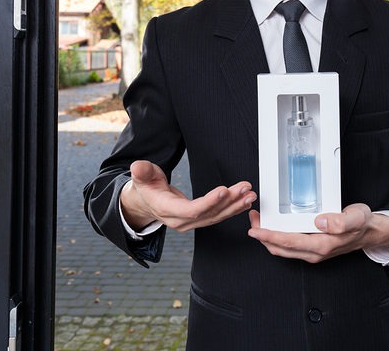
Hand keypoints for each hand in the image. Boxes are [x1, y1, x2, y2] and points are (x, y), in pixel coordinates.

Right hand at [121, 160, 255, 231]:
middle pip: (209, 214)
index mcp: (168, 210)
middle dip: (230, 202)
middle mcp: (181, 220)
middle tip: (246, 190)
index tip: (224, 191)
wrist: (146, 202)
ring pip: (216, 216)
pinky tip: (245, 202)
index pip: (191, 210)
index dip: (209, 202)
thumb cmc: (146, 187)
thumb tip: (138, 166)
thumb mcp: (141, 176)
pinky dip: (232, 209)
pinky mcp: (198, 219)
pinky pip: (218, 216)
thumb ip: (142, 172)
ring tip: (250, 195)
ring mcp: (191, 222)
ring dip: (235, 206)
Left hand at [246, 204, 388, 262]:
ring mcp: (313, 252)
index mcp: (322, 245)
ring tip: (258, 221)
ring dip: (267, 238)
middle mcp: (315, 252)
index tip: (256, 229)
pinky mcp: (313, 249)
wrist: (370, 232)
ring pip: (283, 249)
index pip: (289, 242)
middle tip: (252, 219)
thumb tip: (321, 222)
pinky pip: (289, 247)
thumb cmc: (362, 223)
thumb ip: (340, 221)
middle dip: (263, 236)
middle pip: (281, 248)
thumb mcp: (356, 217)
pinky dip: (277, 238)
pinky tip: (274, 227)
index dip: (270, 236)